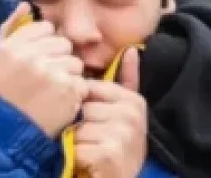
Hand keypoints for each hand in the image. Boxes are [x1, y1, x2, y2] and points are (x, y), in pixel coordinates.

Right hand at [0, 2, 86, 137]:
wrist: (9, 130)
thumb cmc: (7, 92)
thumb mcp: (1, 58)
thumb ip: (11, 28)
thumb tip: (24, 4)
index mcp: (14, 46)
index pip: (46, 28)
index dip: (45, 44)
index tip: (37, 61)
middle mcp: (30, 56)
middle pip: (64, 44)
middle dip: (59, 59)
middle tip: (46, 79)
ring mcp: (50, 73)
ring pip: (76, 63)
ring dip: (69, 77)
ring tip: (52, 92)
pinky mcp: (67, 90)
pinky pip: (83, 83)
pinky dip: (75, 94)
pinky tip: (60, 102)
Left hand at [74, 47, 146, 177]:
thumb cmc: (118, 144)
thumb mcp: (124, 111)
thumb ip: (127, 79)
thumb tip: (133, 49)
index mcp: (133, 100)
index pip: (91, 88)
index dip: (83, 104)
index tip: (91, 119)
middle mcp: (132, 114)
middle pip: (83, 107)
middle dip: (80, 124)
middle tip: (91, 138)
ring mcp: (123, 134)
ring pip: (78, 127)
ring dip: (77, 142)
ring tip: (90, 149)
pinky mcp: (111, 154)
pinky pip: (78, 147)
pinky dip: (77, 156)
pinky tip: (89, 161)